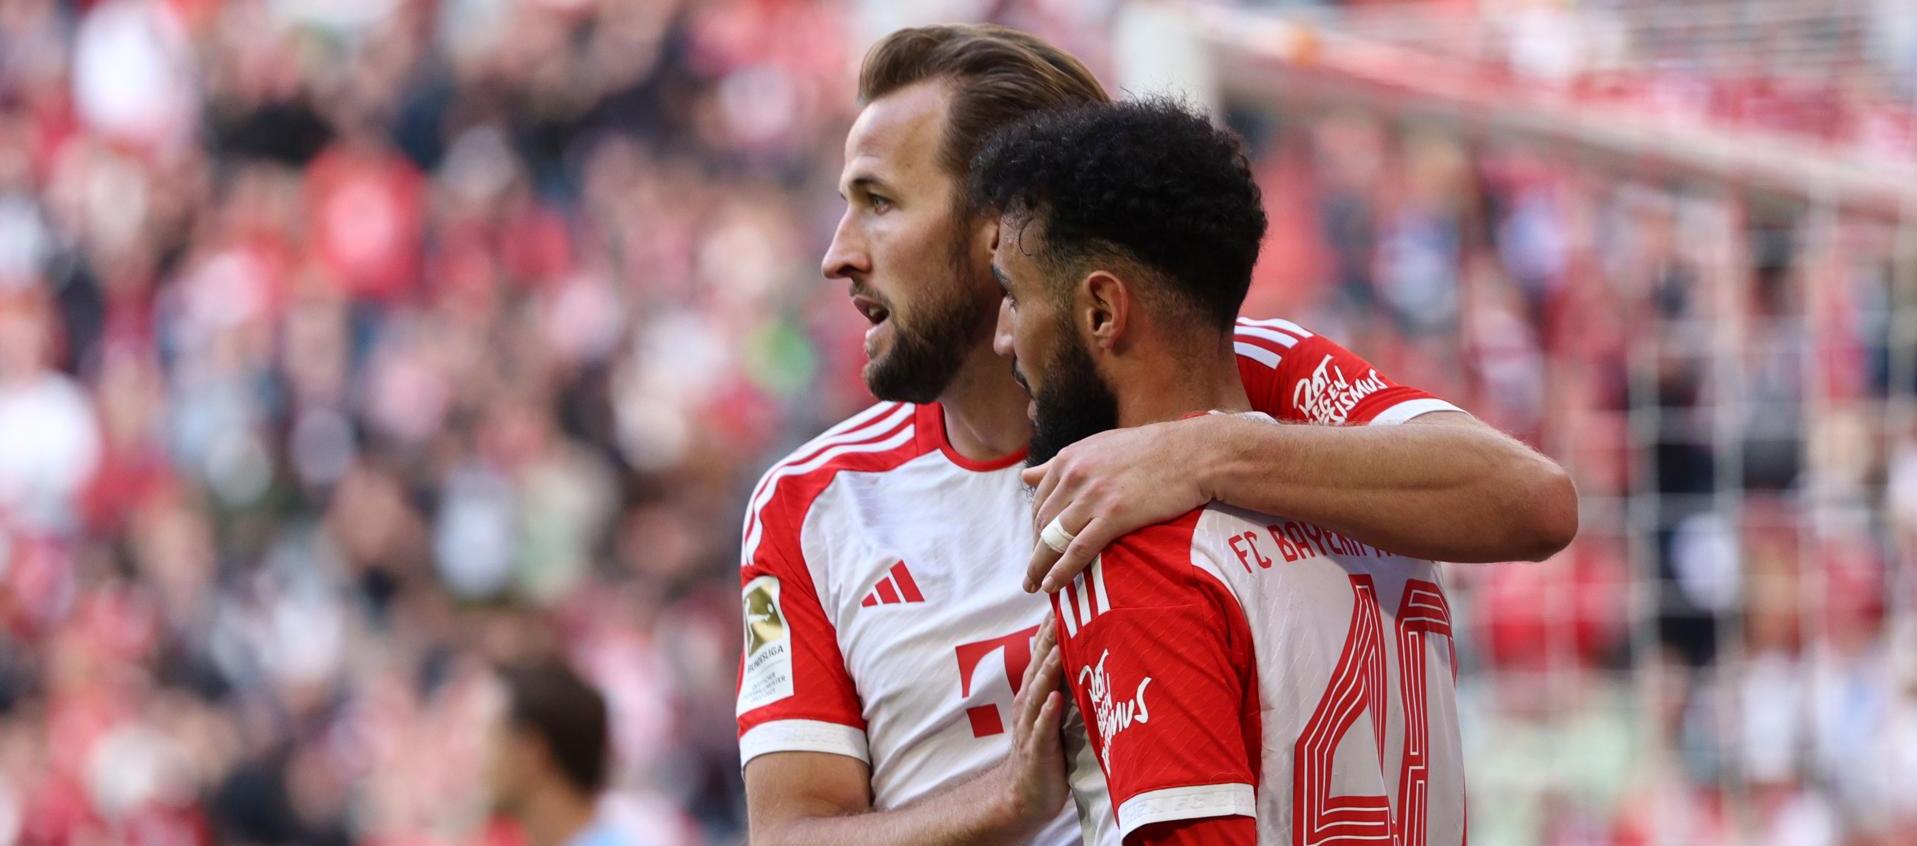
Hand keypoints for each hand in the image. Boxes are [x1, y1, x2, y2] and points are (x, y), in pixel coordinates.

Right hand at [995, 618, 1067, 834]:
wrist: (1026, 795)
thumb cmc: (1048, 750)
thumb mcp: (1057, 711)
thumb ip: (1065, 683)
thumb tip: (1085, 651)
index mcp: (1036, 693)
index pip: (1044, 653)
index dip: (1053, 628)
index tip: (1065, 598)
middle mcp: (1030, 704)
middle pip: (1039, 666)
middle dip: (1049, 639)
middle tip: (1061, 610)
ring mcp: (1031, 727)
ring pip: (1038, 693)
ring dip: (1047, 671)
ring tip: (1058, 651)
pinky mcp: (1037, 750)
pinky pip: (1042, 729)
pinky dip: (1048, 713)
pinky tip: (1055, 700)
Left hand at [1022, 419, 1211, 592]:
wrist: (1193, 453)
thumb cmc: (1151, 451)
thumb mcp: (1098, 448)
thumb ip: (1059, 465)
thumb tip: (1024, 477)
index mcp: (1069, 458)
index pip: (1039, 501)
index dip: (1036, 528)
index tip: (1039, 546)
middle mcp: (1075, 475)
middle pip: (1042, 522)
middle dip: (1036, 550)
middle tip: (1033, 572)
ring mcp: (1093, 495)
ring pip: (1054, 538)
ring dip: (1039, 566)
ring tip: (1033, 586)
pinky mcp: (1115, 515)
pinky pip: (1078, 549)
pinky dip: (1062, 571)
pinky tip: (1052, 585)